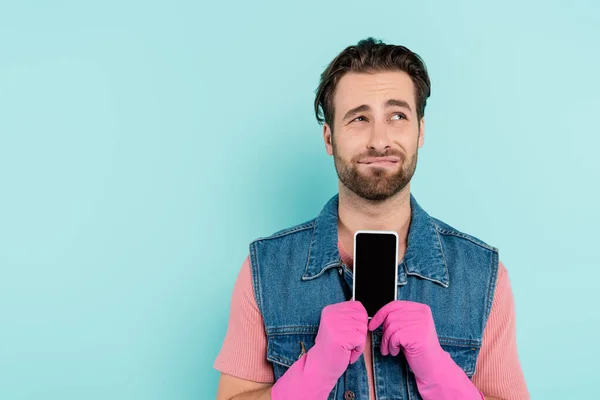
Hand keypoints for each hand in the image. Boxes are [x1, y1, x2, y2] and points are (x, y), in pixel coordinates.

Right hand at [271, 300, 367, 399]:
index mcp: (330, 310)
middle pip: (362, 316)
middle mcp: (331, 315)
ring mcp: (335, 325)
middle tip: (348, 341)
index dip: (359, 319)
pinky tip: (347, 353)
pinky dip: (358, 350)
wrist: (320, 366)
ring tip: (346, 348)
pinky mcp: (341, 337)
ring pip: (363, 328)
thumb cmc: (331, 348)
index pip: (357, 305)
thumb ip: (348, 316)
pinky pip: (362, 340)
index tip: (349, 331)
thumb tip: (363, 310)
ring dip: (359, 342)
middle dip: (360, 331)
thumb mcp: (336, 326)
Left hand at [368, 300, 483, 399]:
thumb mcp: (409, 328)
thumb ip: (398, 318)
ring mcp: (420, 323)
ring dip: (386, 341)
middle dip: (384, 332)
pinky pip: (394, 337)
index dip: (380, 315)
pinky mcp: (417, 334)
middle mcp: (422, 313)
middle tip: (385, 345)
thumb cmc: (418, 348)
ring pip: (391, 327)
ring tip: (391, 350)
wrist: (433, 366)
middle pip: (391, 316)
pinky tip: (396, 352)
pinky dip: (391, 346)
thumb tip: (376, 317)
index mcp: (421, 308)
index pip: (394, 305)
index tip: (372, 325)